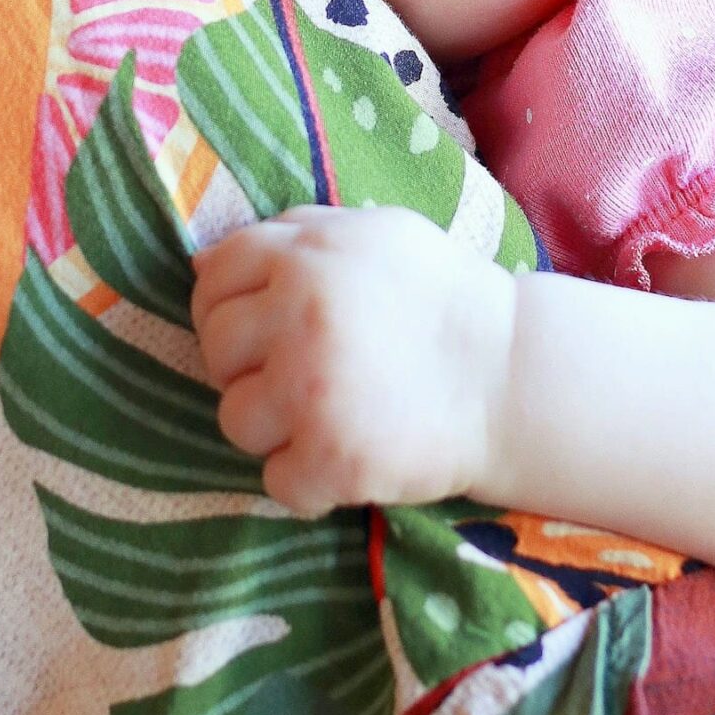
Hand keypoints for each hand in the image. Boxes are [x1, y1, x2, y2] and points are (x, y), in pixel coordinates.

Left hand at [191, 205, 516, 517]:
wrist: (509, 374)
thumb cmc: (439, 295)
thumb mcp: (372, 232)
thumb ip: (295, 233)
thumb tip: (205, 259)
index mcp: (304, 257)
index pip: (214, 276)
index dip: (226, 302)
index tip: (256, 324)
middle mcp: (297, 319)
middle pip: (215, 349)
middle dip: (246, 364)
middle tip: (294, 372)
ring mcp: (310, 394)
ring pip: (234, 419)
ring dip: (271, 425)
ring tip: (322, 415)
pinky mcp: (331, 461)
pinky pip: (274, 481)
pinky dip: (304, 480)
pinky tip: (342, 456)